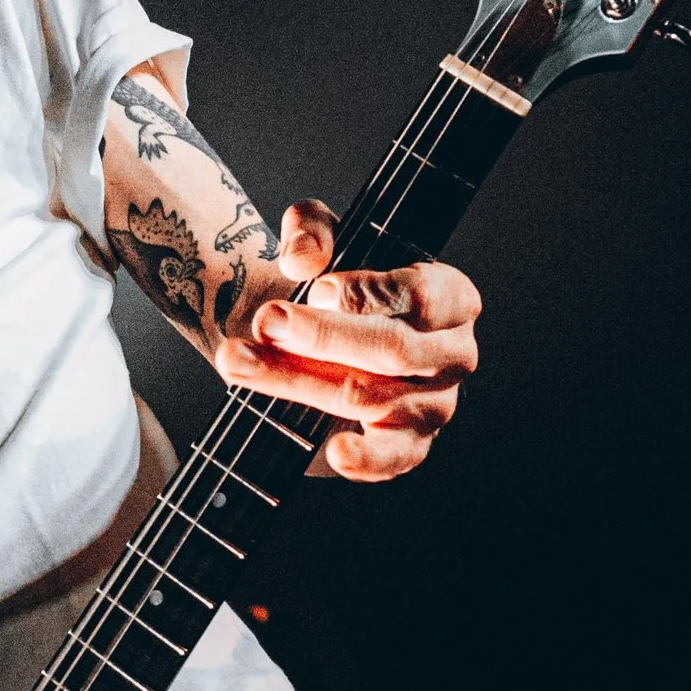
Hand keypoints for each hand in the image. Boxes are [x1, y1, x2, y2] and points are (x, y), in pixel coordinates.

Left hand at [215, 201, 479, 481]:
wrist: (314, 343)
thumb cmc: (330, 287)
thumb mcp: (320, 239)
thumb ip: (312, 231)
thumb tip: (303, 258)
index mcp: (451, 297)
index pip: (420, 295)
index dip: (368, 293)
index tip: (317, 288)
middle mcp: (452, 354)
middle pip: (394, 349)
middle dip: (322, 336)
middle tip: (265, 321)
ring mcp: (435, 405)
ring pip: (371, 399)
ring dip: (297, 381)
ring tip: (238, 361)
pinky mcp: (409, 446)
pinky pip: (393, 458)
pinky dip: (366, 458)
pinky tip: (335, 450)